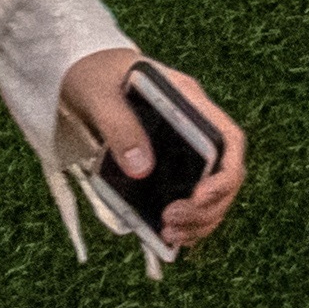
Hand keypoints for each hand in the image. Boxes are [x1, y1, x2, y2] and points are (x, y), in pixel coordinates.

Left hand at [64, 49, 254, 253]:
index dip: (225, 174)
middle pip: (225, 175)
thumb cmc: (92, 74)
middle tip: (173, 225)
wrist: (79, 70)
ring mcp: (184, 148)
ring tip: (171, 236)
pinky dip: (186, 221)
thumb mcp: (99, 95)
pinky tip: (169, 236)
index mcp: (188, 102)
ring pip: (212, 193)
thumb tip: (142, 169)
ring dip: (199, 221)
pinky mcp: (167, 165)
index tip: (199, 198)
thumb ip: (119, 126)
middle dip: (208, 208)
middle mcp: (195, 127)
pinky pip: (190, 198)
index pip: (229, 140)